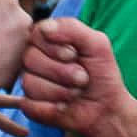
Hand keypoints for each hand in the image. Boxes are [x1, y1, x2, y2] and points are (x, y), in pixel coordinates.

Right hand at [19, 18, 131, 136]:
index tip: (75, 55)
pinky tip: (65, 106)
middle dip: (62, 72)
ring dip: (60, 91)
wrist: (106, 108)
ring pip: (29, 83)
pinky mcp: (30, 106)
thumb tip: (45, 28)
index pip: (35, 35)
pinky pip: (29, 105)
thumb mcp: (97, 44)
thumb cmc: (102, 74)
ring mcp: (30, 82)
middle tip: (82, 78)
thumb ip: (73, 29)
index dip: (55, 48)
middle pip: (29, 59)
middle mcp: (35, 59)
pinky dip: (53, 107)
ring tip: (76, 93)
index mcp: (47, 40)